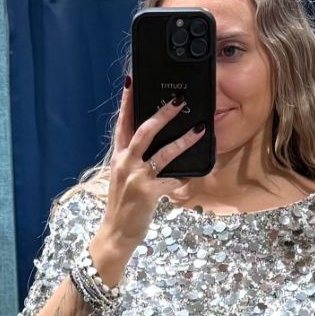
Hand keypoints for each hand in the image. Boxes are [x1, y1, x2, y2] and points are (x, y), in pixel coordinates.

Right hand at [101, 81, 205, 249]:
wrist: (115, 233)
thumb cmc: (123, 206)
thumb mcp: (123, 178)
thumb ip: (133, 160)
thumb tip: (153, 146)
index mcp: (118, 157)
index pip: (122, 124)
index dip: (126, 102)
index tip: (131, 82)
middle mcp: (125, 162)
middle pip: (144, 131)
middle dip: (162, 114)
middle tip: (178, 100)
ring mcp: (136, 177)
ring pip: (163, 153)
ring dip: (183, 141)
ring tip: (199, 129)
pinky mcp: (148, 192)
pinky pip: (172, 180)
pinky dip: (184, 178)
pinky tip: (193, 176)